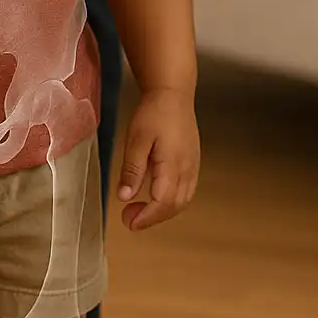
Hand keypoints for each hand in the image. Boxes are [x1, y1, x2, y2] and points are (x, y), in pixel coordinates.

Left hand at [116, 88, 199, 231]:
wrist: (173, 95)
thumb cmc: (154, 113)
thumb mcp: (136, 139)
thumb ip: (132, 169)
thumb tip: (125, 196)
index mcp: (173, 164)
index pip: (163, 201)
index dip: (146, 217)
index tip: (129, 223)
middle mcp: (187, 169)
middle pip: (174, 206)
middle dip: (152, 218)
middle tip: (129, 218)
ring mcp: (193, 167)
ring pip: (182, 201)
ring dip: (162, 212)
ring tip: (140, 210)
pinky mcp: (193, 164)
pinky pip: (186, 191)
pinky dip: (171, 202)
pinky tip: (155, 198)